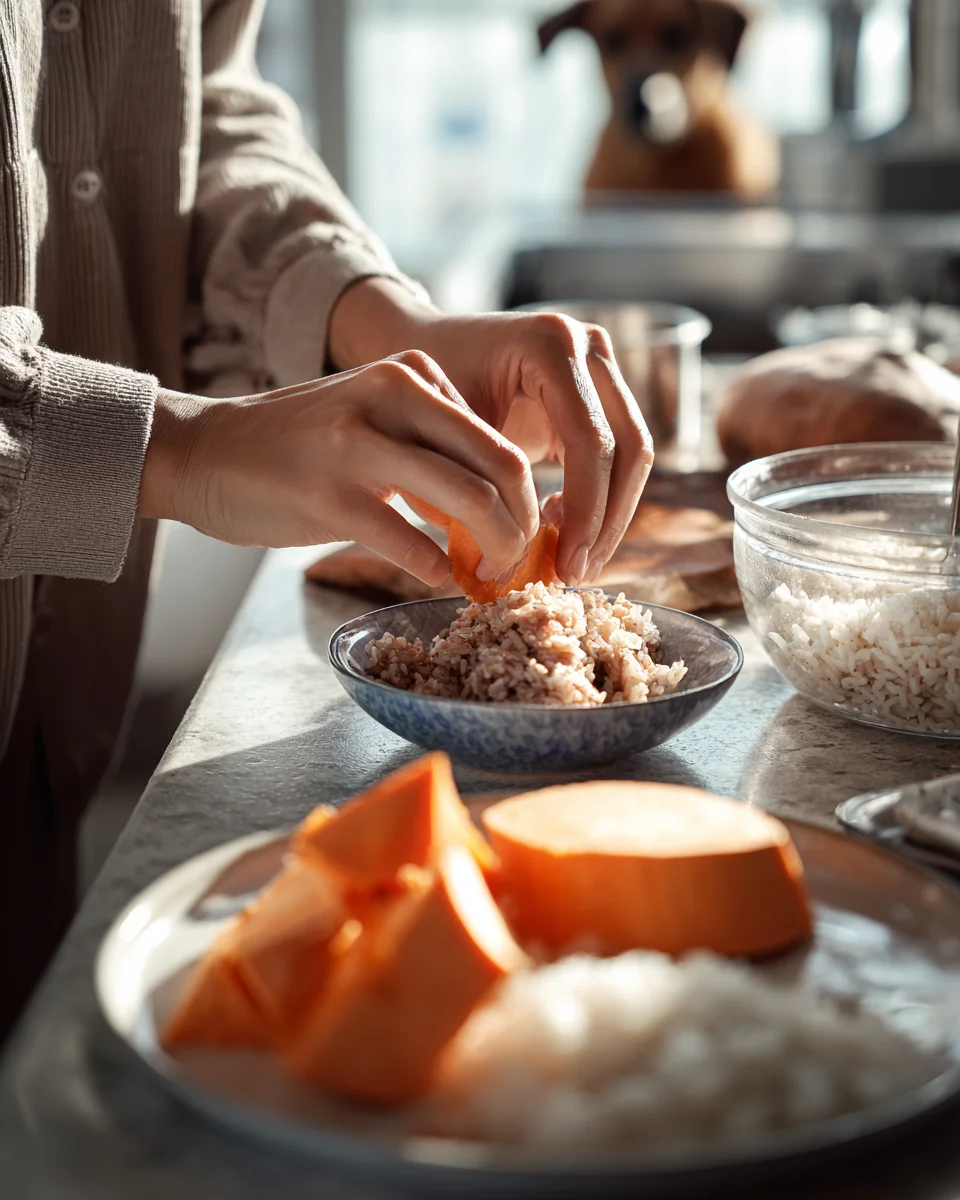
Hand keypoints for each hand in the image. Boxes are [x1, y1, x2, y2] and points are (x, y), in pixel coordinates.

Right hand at [138, 353, 538, 585]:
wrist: (204, 451)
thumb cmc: (297, 446)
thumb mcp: (373, 418)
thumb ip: (433, 445)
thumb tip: (499, 507)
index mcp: (412, 373)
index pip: (502, 440)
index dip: (526, 500)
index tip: (523, 536)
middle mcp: (393, 396)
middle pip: (502, 468)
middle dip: (523, 529)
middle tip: (517, 566)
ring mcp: (360, 445)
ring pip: (470, 503)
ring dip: (494, 554)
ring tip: (488, 578)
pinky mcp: (331, 497)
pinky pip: (414, 544)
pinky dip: (438, 571)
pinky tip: (436, 579)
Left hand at [328, 280, 653, 584]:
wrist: (423, 347)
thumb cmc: (423, 389)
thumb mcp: (446, 432)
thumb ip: (484, 480)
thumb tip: (511, 553)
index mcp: (550, 345)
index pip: (590, 441)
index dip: (586, 510)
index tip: (566, 563)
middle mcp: (588, 346)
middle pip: (629, 447)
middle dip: (607, 521)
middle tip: (577, 573)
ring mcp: (601, 365)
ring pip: (634, 454)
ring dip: (610, 516)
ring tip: (572, 559)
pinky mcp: (601, 392)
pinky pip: (619, 454)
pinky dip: (600, 499)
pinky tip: (564, 530)